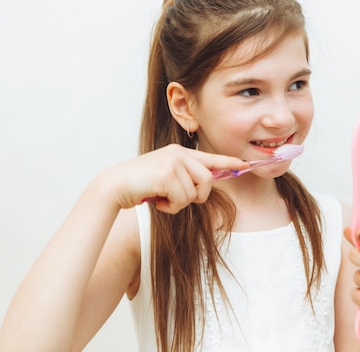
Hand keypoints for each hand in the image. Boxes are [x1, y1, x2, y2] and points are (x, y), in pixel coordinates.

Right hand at [96, 144, 248, 212]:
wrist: (114, 187)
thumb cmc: (139, 186)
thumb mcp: (165, 177)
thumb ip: (184, 176)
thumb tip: (207, 183)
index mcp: (179, 153)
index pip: (210, 158)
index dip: (229, 162)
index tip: (245, 165)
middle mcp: (179, 154)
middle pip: (207, 180)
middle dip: (195, 196)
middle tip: (174, 199)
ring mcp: (173, 162)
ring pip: (195, 192)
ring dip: (179, 203)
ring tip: (162, 198)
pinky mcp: (168, 174)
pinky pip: (182, 199)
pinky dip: (170, 207)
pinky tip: (156, 200)